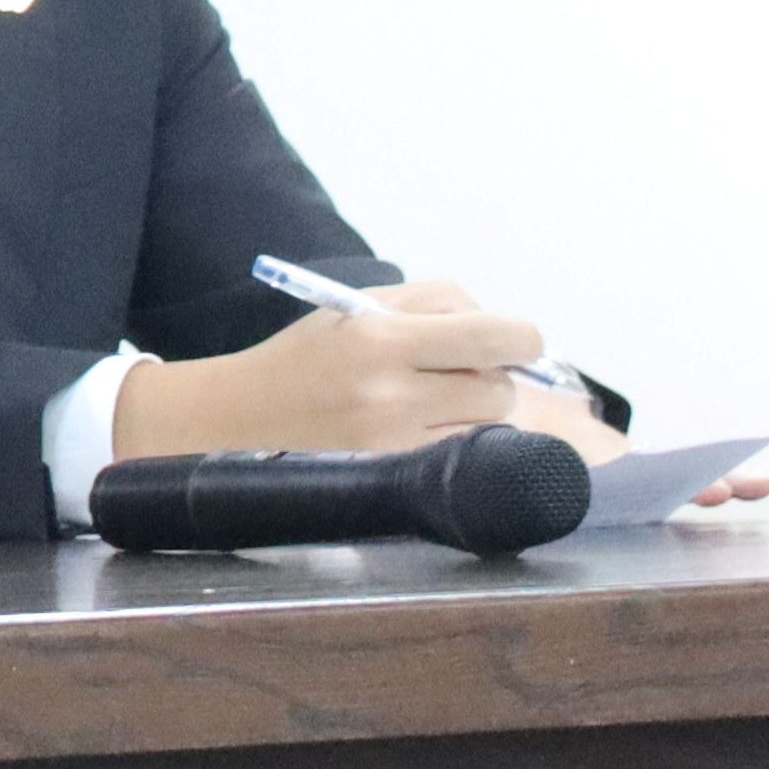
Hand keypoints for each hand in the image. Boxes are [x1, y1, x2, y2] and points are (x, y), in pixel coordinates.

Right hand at [119, 279, 556, 465]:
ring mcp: (398, 435)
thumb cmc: (310, 348)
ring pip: (487, 420)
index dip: (521, 339)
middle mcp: (395, 390)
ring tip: (437, 392)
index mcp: (384, 336)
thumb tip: (504, 333)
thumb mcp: (361, 307)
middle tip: (463, 367)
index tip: (512, 340)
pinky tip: (423, 417)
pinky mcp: (397, 461)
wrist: (247, 410)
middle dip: (494, 373)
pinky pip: (460, 443)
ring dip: (477, 404)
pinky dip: (456, 428)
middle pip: (499, 386)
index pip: (495, 338)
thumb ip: (433, 307)